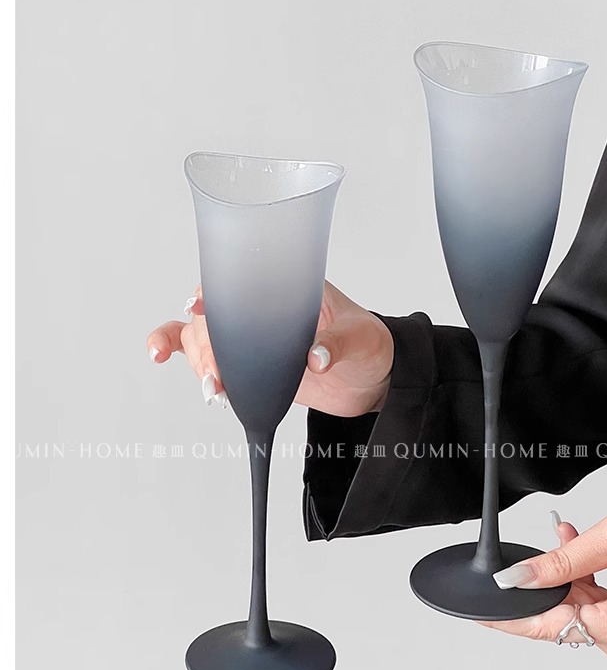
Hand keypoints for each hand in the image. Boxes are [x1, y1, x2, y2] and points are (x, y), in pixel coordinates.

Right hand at [146, 281, 393, 416]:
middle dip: (205, 344)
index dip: (214, 293)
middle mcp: (262, 311)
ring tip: (214, 388)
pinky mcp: (250, 366)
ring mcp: (253, 339)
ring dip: (197, 361)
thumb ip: (335, 346)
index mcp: (286, 290)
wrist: (375, 381)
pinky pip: (209, 358)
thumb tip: (315, 359)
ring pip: (201, 337)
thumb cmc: (371, 345)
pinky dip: (185, 359)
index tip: (201, 306)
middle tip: (217, 376)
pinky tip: (168, 363)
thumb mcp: (359, 339)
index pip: (239, 281)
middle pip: (212, 316)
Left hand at [478, 511, 606, 669]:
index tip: (482, 612)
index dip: (513, 615)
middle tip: (536, 550)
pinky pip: (596, 607)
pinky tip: (576, 550)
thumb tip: (515, 578)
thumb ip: (559, 562)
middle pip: (563, 617)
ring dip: (567, 575)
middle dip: (547, 581)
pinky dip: (584, 581)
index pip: (551, 625)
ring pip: (578, 609)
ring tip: (567, 536)